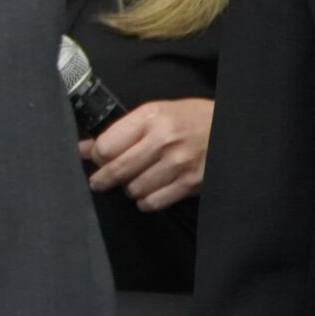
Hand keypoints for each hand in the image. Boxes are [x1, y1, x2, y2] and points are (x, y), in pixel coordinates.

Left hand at [81, 96, 212, 211]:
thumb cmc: (188, 119)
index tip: (96, 159)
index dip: (96, 156)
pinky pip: (153, 202)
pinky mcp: (191, 183)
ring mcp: (179, 164)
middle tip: (100, 181)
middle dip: (103, 179)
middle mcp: (164, 140)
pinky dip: (145, 201)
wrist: (233, 128)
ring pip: (133, 189)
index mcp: (151, 118)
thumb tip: (82, 148)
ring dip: (128, 188)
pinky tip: (148, 191)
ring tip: (134, 180)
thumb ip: (118, 131)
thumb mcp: (154, 113)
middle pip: (117, 170)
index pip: (106, 147)